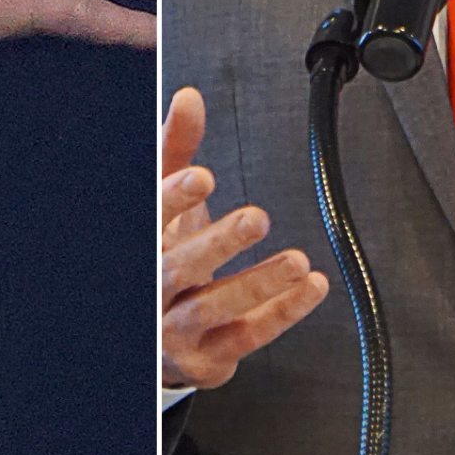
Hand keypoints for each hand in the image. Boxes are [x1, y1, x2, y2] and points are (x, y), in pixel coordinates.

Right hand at [161, 86, 328, 389]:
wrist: (155, 333)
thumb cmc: (165, 252)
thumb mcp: (167, 202)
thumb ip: (176, 149)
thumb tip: (189, 98)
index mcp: (144, 246)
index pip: (152, 221)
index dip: (174, 199)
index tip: (202, 178)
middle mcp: (155, 290)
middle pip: (179, 268)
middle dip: (218, 244)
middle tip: (257, 219)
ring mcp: (178, 329)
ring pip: (215, 308)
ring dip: (258, 283)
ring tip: (297, 262)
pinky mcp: (208, 356)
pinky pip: (247, 335)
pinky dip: (282, 312)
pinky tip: (309, 288)